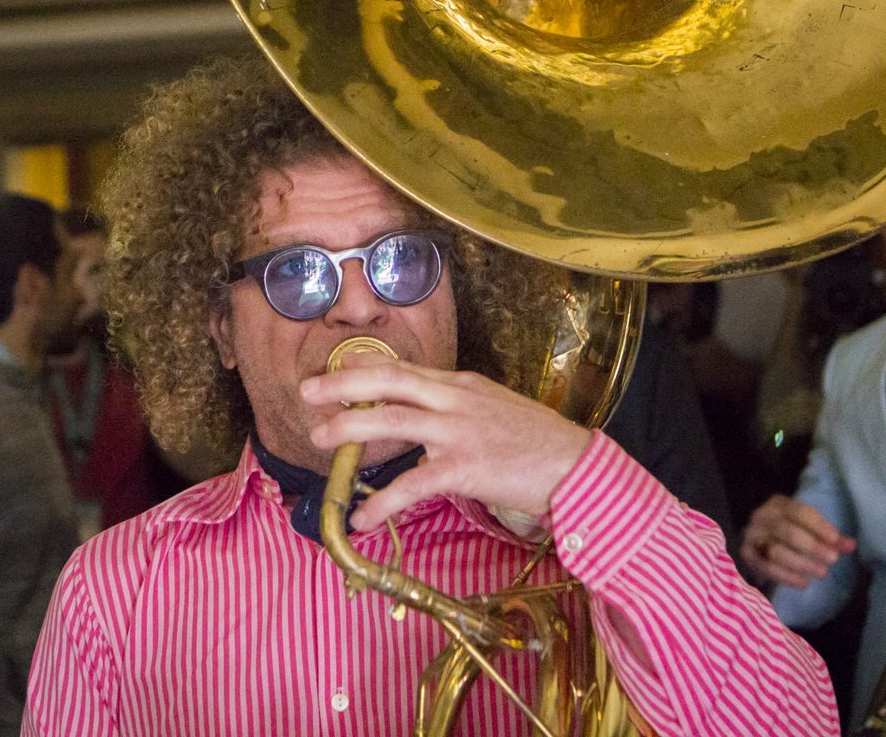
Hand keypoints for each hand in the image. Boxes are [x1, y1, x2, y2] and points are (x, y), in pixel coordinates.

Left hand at [304, 360, 592, 529]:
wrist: (577, 468)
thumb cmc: (539, 445)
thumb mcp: (496, 409)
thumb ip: (459, 407)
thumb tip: (425, 410)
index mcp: (462, 385)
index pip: (405, 368)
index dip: (365, 366)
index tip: (335, 366)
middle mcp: (457, 400)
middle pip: (391, 381)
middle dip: (344, 383)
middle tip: (308, 391)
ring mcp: (460, 431)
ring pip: (394, 420)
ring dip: (352, 427)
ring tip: (321, 440)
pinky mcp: (466, 467)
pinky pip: (414, 484)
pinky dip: (384, 502)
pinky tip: (363, 518)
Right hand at [741, 494, 855, 588]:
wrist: (757, 544)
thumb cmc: (789, 534)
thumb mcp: (809, 530)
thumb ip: (829, 538)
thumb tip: (851, 545)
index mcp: (778, 505)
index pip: (799, 512)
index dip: (819, 526)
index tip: (836, 539)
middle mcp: (761, 517)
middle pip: (787, 532)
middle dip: (813, 547)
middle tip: (833, 559)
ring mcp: (751, 536)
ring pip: (776, 551)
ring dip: (802, 564)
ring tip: (822, 572)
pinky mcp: (746, 555)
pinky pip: (767, 568)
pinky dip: (788, 577)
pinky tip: (804, 583)